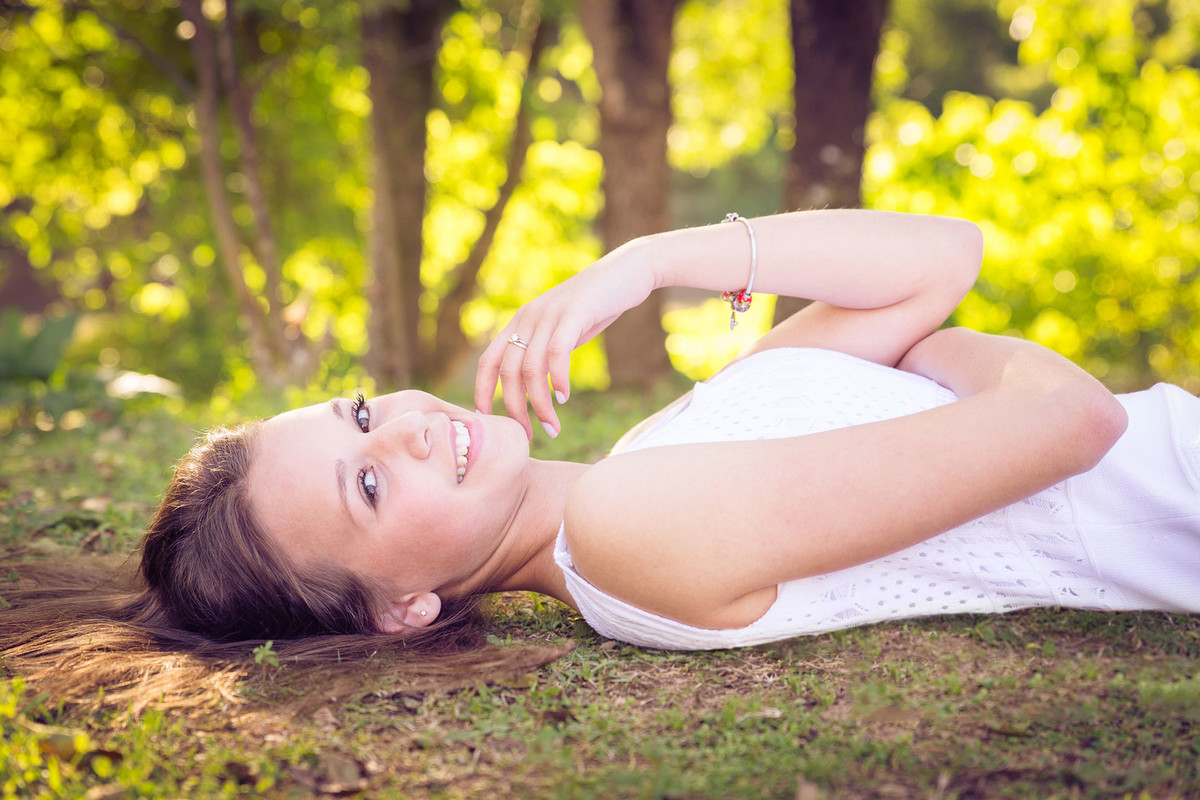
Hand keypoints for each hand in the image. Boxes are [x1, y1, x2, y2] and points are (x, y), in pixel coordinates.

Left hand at [474, 239, 657, 437]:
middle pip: (508, 372)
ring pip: (531, 369)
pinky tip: (565, 398)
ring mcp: (549, 315)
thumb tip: (536, 385)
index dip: (482, 392)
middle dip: (514, 409)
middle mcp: (528, 318)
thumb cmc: (597, 305)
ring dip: (539, 404)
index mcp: (520, 322)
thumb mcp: (563, 329)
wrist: (628, 271)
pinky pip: (557, 355)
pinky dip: (558, 381)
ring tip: (551, 427)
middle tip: (528, 435)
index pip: (488, 361)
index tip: (488, 420)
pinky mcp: (573, 314)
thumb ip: (547, 351)